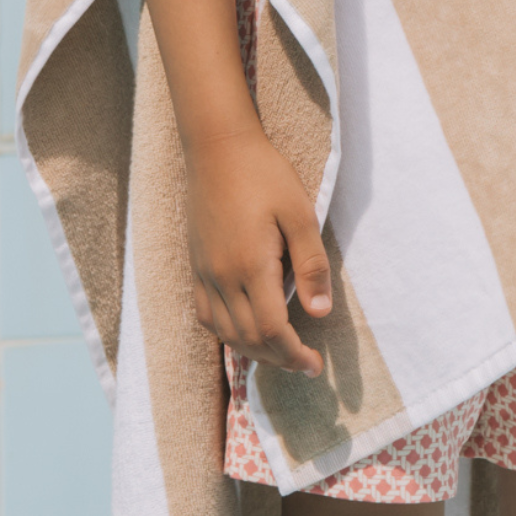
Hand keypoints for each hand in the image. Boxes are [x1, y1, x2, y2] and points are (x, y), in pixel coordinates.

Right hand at [183, 128, 333, 375]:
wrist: (219, 149)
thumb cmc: (265, 175)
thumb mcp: (300, 213)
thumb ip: (311, 264)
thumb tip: (320, 312)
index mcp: (251, 266)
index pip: (273, 331)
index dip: (295, 355)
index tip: (315, 366)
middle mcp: (222, 277)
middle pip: (249, 339)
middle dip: (279, 359)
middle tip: (305, 364)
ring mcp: (204, 273)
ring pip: (225, 333)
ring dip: (253, 352)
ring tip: (281, 354)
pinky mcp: (195, 266)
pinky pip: (206, 316)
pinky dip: (226, 334)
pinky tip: (243, 332)